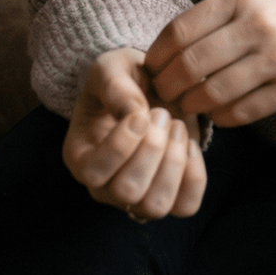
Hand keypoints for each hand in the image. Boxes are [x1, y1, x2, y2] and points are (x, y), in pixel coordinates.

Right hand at [62, 47, 207, 219]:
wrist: (152, 86)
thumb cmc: (124, 79)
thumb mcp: (111, 67)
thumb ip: (115, 85)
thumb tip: (135, 114)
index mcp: (81, 157)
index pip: (94, 172)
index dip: (122, 143)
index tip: (140, 113)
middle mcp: (104, 186)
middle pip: (127, 192)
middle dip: (152, 148)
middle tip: (161, 114)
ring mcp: (137, 197)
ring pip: (155, 206)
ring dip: (173, 162)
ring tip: (176, 127)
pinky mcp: (170, 195)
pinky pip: (186, 205)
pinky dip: (194, 174)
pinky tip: (190, 143)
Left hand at [145, 0, 275, 127]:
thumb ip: (213, 16)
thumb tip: (164, 53)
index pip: (180, 31)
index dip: (157, 56)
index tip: (151, 68)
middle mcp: (258, 24)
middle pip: (191, 66)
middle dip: (168, 86)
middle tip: (164, 94)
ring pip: (213, 93)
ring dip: (193, 105)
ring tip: (189, 105)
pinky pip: (243, 112)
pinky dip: (223, 118)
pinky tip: (219, 112)